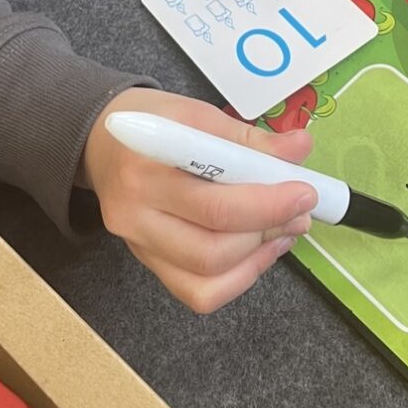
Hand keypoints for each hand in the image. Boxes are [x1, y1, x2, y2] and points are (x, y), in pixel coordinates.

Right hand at [80, 87, 316, 312]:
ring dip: (258, 257)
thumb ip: (248, 138)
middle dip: (269, 231)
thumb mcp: (197, 114)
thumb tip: (300, 148)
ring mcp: (139, 247)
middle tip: (302, 212)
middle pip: (213, 247)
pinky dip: (238, 278)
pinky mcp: (148, 265)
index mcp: (146, 168)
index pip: (213, 203)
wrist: (101, 143)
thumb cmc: (153, 123)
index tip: (306, 192)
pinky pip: (197, 293)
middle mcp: (136, 216)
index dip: (268, 203)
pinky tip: (258, 250)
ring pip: (207, 277)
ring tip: (284, 230)